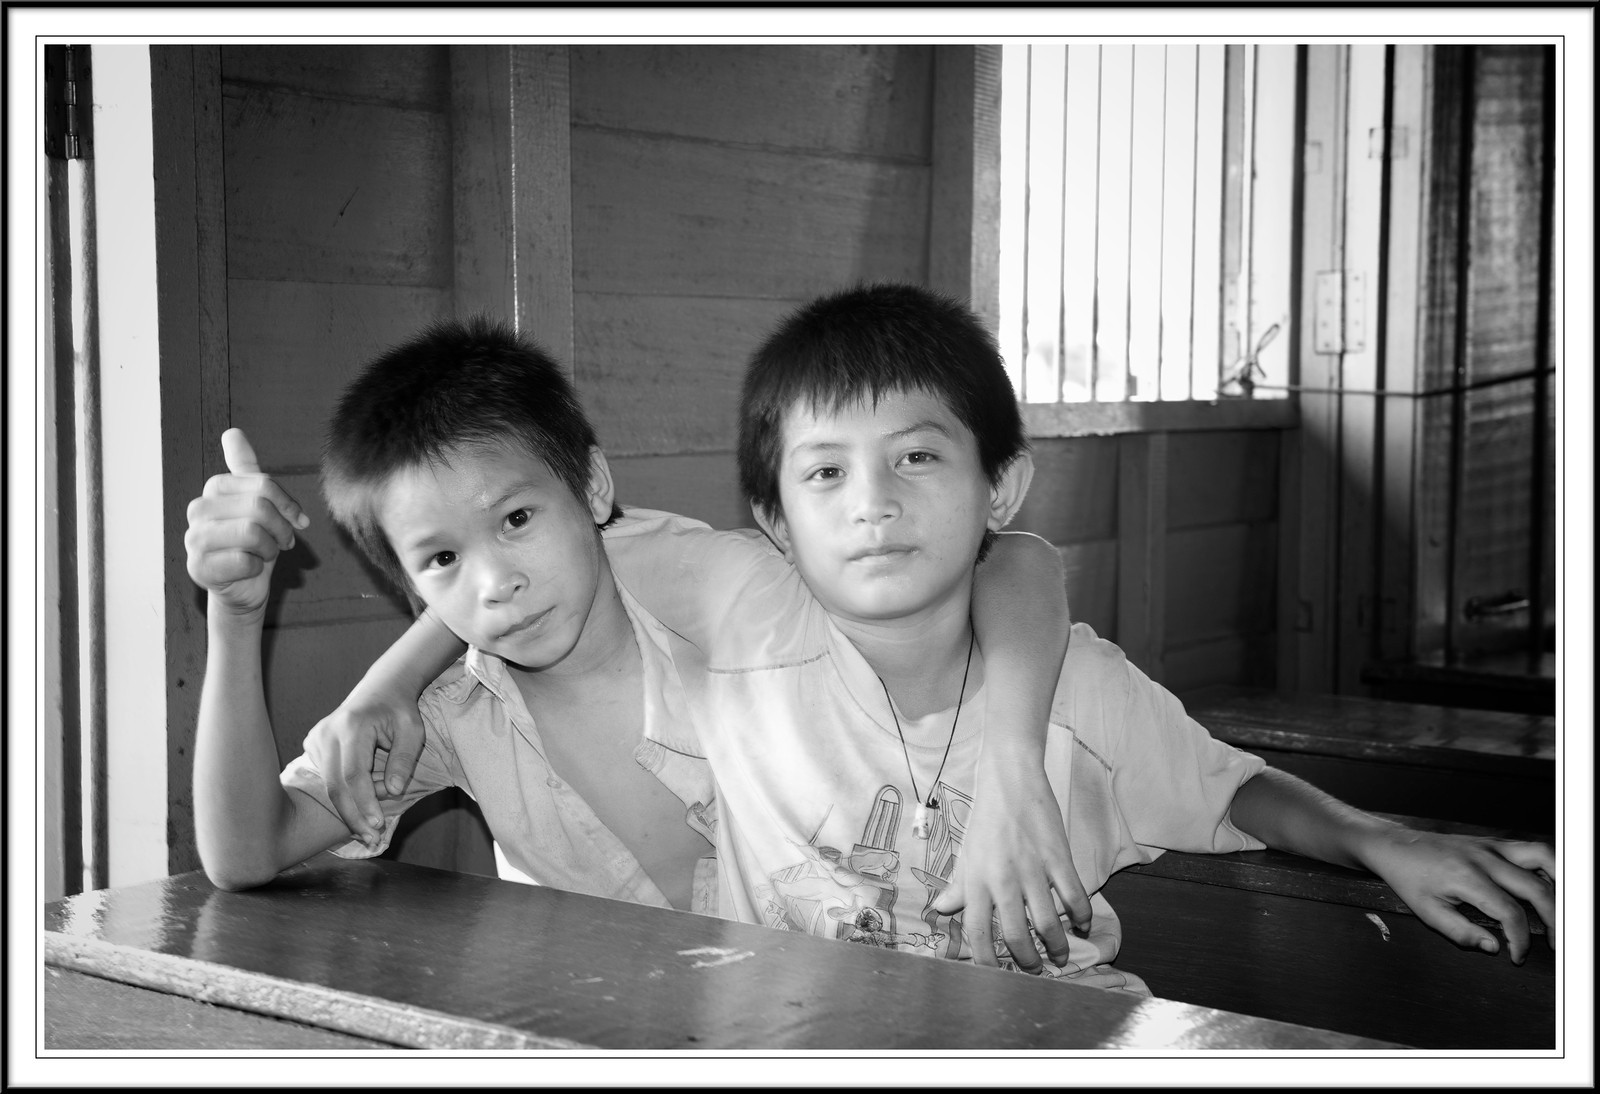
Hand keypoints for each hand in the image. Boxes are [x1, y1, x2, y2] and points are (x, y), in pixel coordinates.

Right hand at [184, 428, 309, 617]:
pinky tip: (249, 569)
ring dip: (270, 548)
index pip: (263, 485)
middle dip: (281, 529)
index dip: (287, 505)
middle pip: (259, 508)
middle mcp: (198, 510)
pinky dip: (257, 568)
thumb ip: (245, 468)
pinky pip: (244, 561)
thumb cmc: (254, 543)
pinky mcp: (197, 567)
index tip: (295, 520)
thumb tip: (232, 432)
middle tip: (282, 541)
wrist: (244, 586)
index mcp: (215, 489)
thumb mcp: (257, 503)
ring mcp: (193, 539)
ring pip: (252, 533)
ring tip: (266, 554)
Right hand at [302, 690, 427, 849]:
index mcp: (352, 726)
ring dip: (348, 810)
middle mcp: (328, 732)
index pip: (354, 774)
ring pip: (329, 786)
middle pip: (335, 785)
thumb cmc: (400, 710)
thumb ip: (403, 760)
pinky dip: (343, 796)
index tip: (378, 825)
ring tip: (368, 829)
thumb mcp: (413, 731)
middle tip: (372, 839)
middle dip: (353, 816)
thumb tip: (393, 792)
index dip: (365, 803)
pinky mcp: (313, 745)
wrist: (380, 689)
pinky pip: (326, 778)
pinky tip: (359, 807)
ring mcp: (316, 738)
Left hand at [932, 758, 1090, 970]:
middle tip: (1035, 970)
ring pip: (1048, 923)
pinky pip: (1075, 896)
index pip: (978, 932)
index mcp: (977, 880)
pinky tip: (1084, 926)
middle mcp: (1003, 879)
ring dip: (1057, 946)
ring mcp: (1033, 869)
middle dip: (1028, 962)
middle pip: (1016, 936)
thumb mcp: (966, 852)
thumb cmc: (986, 817)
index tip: (995, 975)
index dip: (986, 961)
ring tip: (1060, 957)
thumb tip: (941, 909)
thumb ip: (957, 885)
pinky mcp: (1059, 856)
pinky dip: (1083, 916)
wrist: (1010, 780)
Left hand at [1361, 826, 1555, 964]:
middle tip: (1553, 942)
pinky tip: (1549, 890)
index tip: (1517, 955)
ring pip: (1544, 859)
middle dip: (1553, 920)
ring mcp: (1492, 846)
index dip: (1520, 940)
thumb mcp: (1426, 912)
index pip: (1510, 912)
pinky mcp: (1494, 842)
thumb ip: (1461, 933)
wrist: (1396, 846)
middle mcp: (1484, 858)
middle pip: (1537, 889)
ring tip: (1560, 913)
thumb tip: (1494, 947)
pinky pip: (1532, 851)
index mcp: (1466, 877)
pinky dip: (1549, 869)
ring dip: (1559, 887)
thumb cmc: (1408, 878)